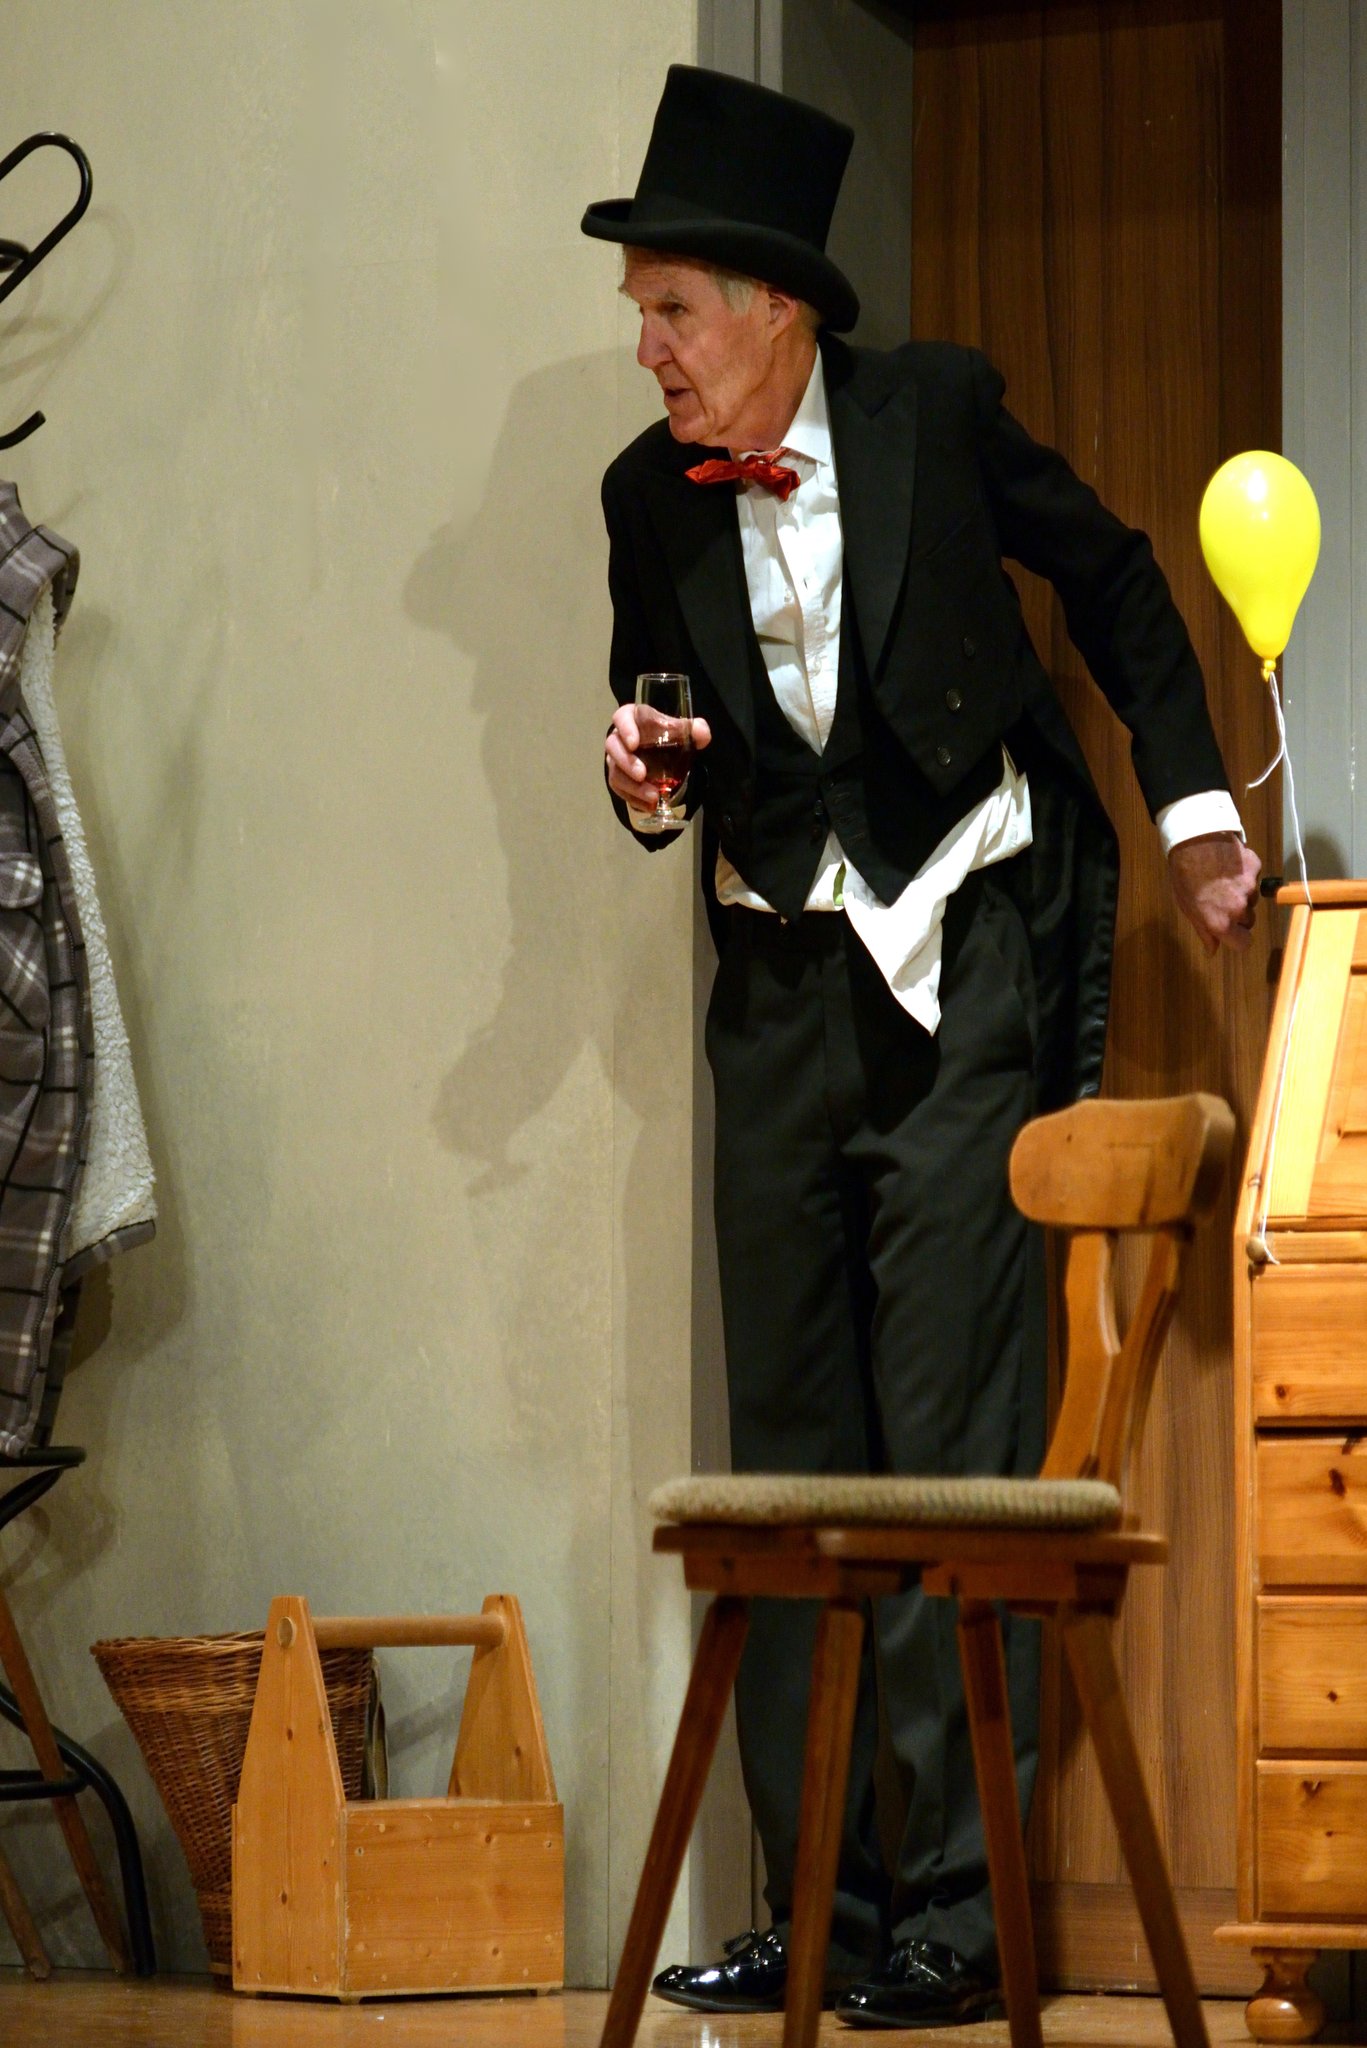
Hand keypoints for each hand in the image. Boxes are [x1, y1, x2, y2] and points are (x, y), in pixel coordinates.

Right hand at [605, 702, 711, 811]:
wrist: (667, 754)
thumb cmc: (669, 735)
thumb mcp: (684, 730)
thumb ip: (696, 728)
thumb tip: (701, 733)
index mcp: (633, 719)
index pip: (622, 717)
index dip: (625, 729)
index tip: (634, 743)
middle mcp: (620, 738)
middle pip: (613, 747)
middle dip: (626, 762)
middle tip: (642, 774)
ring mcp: (617, 760)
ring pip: (615, 772)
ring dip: (632, 786)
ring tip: (652, 796)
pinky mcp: (619, 778)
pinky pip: (620, 790)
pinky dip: (634, 799)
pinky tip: (649, 805)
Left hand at [1167, 832, 1261, 954]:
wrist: (1194, 841)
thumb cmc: (1184, 877)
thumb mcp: (1187, 907)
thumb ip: (1204, 930)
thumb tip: (1212, 950)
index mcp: (1221, 922)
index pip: (1244, 943)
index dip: (1238, 938)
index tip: (1232, 933)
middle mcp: (1240, 908)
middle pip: (1249, 920)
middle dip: (1239, 915)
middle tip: (1222, 900)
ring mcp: (1251, 887)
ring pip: (1252, 898)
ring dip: (1242, 893)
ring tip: (1223, 879)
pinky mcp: (1256, 868)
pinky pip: (1254, 877)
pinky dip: (1245, 874)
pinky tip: (1229, 865)